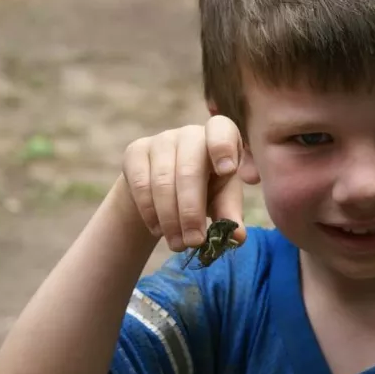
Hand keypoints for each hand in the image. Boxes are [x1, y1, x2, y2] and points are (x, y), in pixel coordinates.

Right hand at [121, 115, 245, 251]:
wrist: (165, 188)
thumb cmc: (206, 189)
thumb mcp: (222, 199)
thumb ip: (230, 214)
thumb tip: (238, 237)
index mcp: (221, 137)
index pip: (221, 129)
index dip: (223, 147)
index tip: (227, 170)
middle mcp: (191, 133)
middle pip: (189, 170)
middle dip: (191, 212)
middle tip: (195, 241)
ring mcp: (161, 140)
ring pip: (163, 181)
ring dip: (170, 219)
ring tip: (178, 244)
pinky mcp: (136, 151)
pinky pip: (142, 184)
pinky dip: (150, 212)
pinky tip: (158, 230)